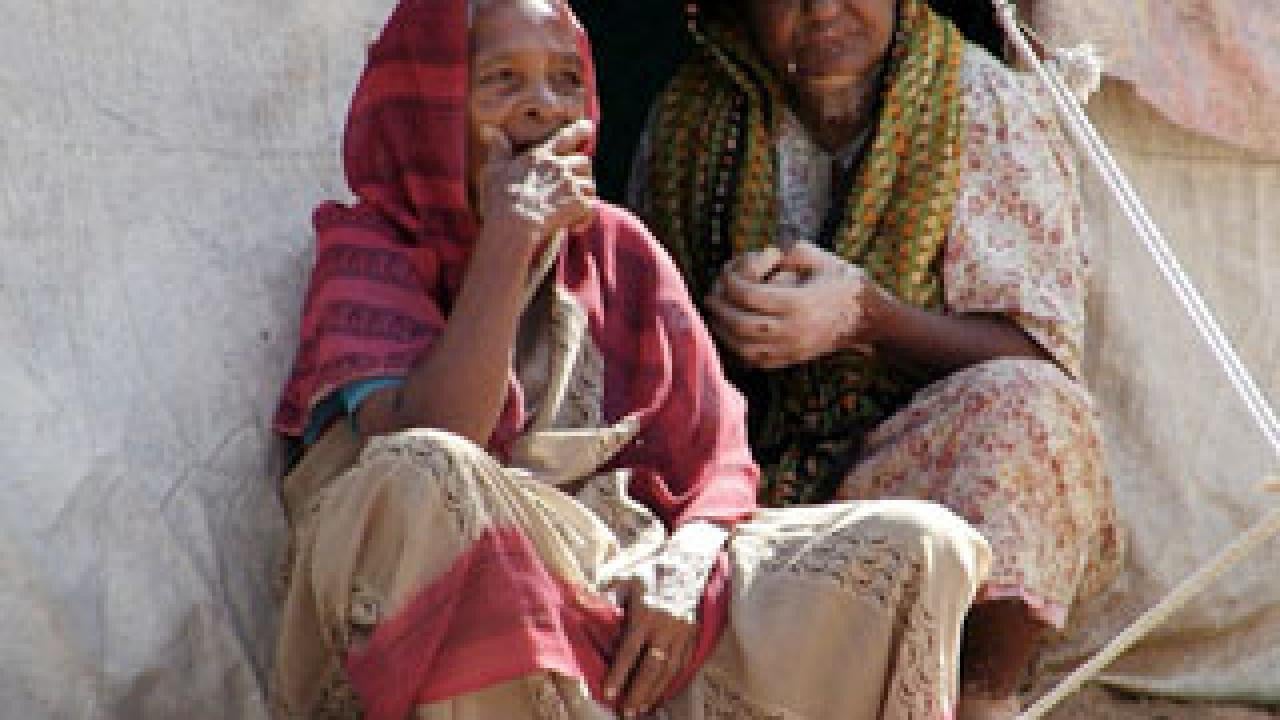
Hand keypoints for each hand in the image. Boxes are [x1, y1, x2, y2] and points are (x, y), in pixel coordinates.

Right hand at [474, 119, 595, 251]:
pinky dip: (584, 217)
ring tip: (573, 206)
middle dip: (582, 173)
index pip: (567, 135)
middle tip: (574, 186)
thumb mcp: (493, 170)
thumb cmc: (500, 200)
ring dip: (584, 195)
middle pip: (584, 162)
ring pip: (590, 185)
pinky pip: (591, 207)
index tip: (588, 127)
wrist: (512, 226)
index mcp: (541, 156)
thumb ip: (497, 150)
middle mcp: (558, 166)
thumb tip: (492, 131)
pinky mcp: (578, 204)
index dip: (581, 130)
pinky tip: (574, 224)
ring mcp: (570, 184)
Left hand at [604, 577, 697, 717]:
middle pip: (650, 668)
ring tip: (642, 709)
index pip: (629, 651)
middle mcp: (664, 629)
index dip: (618, 673)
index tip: (609, 693)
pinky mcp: (692, 637)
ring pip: (668, 670)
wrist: (689, 564)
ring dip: (655, 692)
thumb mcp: (625, 578)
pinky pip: (683, 665)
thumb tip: (579, 600)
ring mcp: (681, 635)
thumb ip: (606, 594)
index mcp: (645, 615)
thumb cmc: (651, 571)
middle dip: (638, 692)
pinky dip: (673, 682)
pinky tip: (663, 695)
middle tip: (626, 712)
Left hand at [706, 242, 887, 368]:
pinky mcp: (791, 360)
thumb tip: (757, 255)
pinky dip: (736, 348)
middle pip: (742, 325)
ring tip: (716, 314)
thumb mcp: (819, 257)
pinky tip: (729, 332)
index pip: (751, 296)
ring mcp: (792, 349)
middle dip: (720, 310)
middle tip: (710, 297)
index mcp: (800, 302)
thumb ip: (788, 252)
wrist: (868, 318)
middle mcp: (794, 330)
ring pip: (744, 349)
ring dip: (723, 332)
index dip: (732, 283)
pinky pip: (756, 361)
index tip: (727, 273)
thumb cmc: (842, 281)